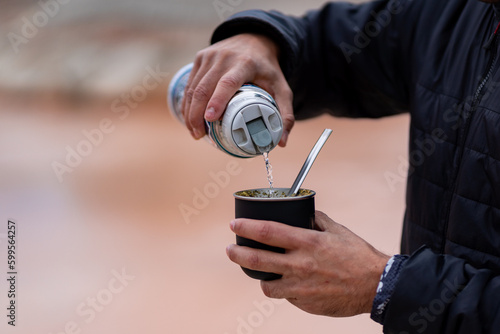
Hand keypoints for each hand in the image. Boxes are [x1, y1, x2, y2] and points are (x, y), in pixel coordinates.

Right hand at [181, 33, 293, 145]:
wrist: (255, 39)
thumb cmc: (268, 69)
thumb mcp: (282, 88)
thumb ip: (286, 114)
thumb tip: (282, 143)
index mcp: (245, 64)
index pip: (227, 83)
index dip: (217, 101)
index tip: (210, 119)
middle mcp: (225, 57)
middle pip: (205, 88)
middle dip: (197, 114)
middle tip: (199, 135)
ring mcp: (210, 56)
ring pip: (193, 87)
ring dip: (190, 111)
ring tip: (194, 132)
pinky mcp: (201, 57)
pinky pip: (190, 83)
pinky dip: (187, 103)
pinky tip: (189, 118)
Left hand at [226, 211, 390, 316]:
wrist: (376, 285)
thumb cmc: (357, 255)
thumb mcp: (337, 230)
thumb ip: (316, 220)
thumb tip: (302, 214)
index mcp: (307, 243)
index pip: (267, 232)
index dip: (246, 227)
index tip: (234, 225)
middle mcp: (300, 265)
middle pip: (256, 260)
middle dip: (237, 254)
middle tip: (230, 250)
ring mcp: (300, 288)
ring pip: (266, 285)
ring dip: (259, 277)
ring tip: (260, 270)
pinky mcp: (305, 303)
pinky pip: (285, 296)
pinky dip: (283, 288)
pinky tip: (289, 282)